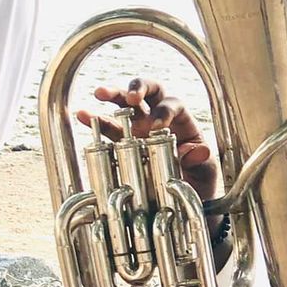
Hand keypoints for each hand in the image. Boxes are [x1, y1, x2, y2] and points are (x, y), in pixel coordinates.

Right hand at [77, 77, 219, 207]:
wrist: (182, 198)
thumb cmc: (198, 179)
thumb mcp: (205, 172)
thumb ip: (200, 161)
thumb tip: (196, 151)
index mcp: (182, 120)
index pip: (173, 105)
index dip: (165, 112)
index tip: (156, 126)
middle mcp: (159, 117)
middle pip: (149, 91)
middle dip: (139, 88)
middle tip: (132, 97)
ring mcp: (139, 127)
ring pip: (124, 104)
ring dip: (112, 95)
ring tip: (99, 93)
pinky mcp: (122, 142)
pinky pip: (107, 128)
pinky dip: (93, 120)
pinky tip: (81, 115)